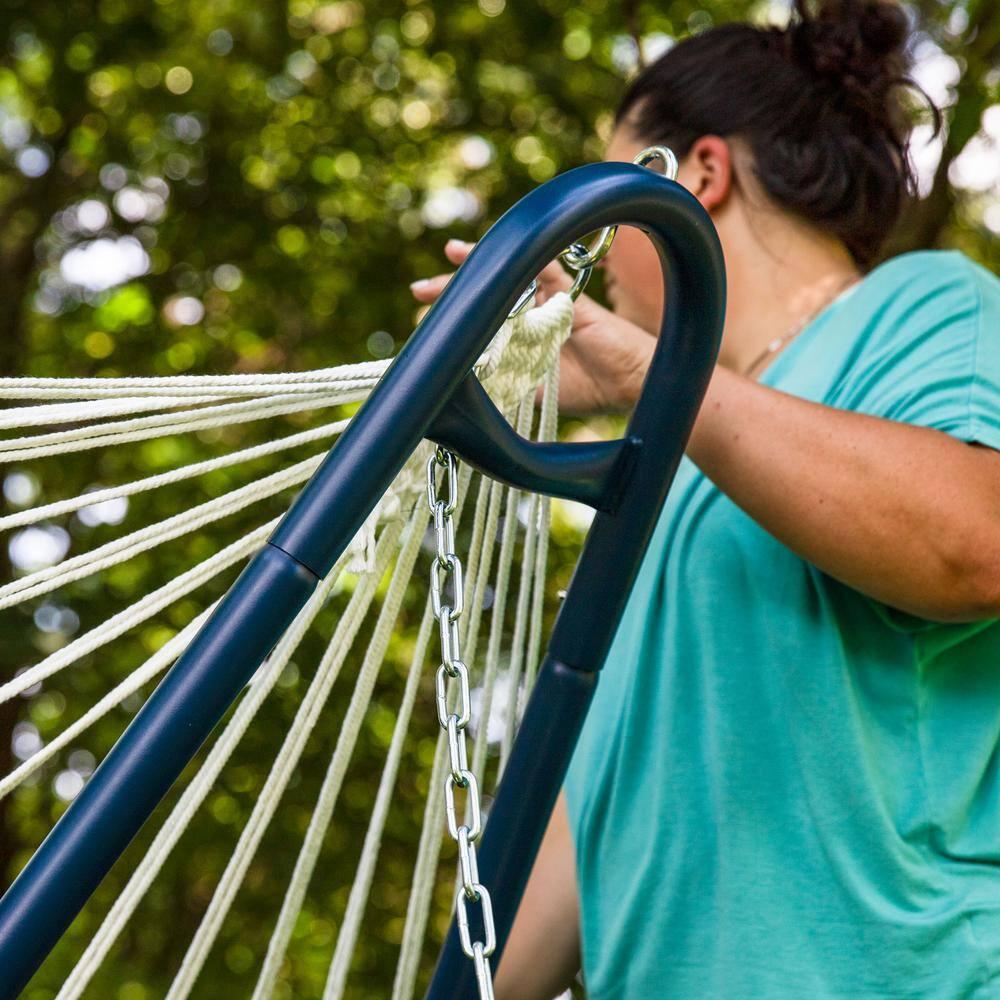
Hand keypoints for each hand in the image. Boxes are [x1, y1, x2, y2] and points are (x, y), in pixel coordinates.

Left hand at [410, 239, 657, 414]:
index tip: (423, 320)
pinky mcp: (571, 295)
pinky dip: (522, 255)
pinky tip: (497, 249)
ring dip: (479, 266)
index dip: (456, 318)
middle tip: (421, 290)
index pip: (482, 320)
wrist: (634, 386)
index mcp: (524, 338)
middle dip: (454, 290)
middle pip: (489, 294)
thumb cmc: (594, 391)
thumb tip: (463, 386)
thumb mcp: (536, 392)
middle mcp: (534, 315)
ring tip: (451, 256)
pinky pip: (544, 267)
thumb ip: (505, 384)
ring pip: (510, 275)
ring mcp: (551, 302)